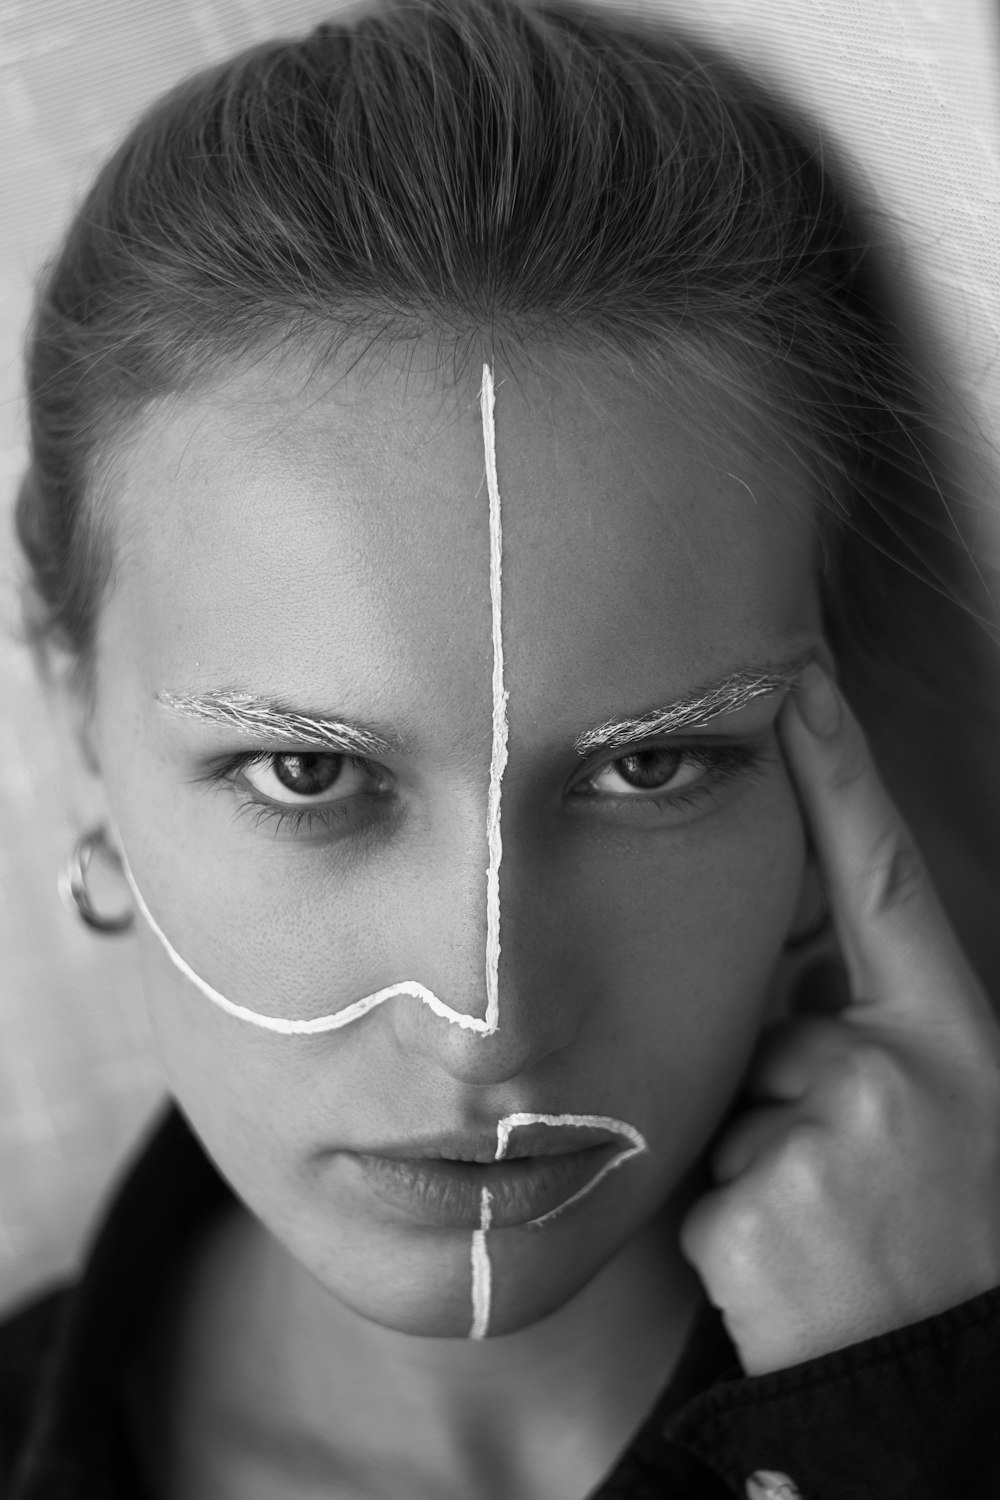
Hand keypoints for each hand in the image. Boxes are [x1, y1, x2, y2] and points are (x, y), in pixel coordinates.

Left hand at [680, 662, 999, 1375]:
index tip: (796, 678)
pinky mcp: (749, 1203)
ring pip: (732, 1099)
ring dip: (758, 1151)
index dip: (841, 772)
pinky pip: (702, 1171)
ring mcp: (822, 1135)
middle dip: (785, 1073)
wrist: (934, 1385)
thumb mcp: (950, 1112)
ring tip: (829, 1225)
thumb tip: (787, 985)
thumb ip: (872, 1031)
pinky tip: (787, 1258)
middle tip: (858, 1169)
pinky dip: (730, 1210)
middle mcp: (894, 1068)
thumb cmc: (944, 1233)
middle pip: (774, 1013)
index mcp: (953, 1037)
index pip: (884, 875)